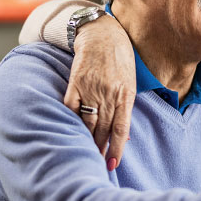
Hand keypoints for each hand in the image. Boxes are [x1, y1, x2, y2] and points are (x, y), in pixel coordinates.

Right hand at [63, 15, 135, 168]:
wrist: (102, 34)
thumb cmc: (121, 60)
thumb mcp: (130, 83)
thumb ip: (125, 107)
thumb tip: (125, 137)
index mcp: (125, 95)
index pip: (121, 129)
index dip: (117, 149)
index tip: (112, 165)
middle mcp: (108, 94)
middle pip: (103, 129)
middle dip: (100, 149)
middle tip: (97, 164)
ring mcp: (91, 89)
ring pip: (87, 121)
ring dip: (86, 139)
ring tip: (85, 153)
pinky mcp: (75, 83)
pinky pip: (71, 107)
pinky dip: (71, 122)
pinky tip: (70, 133)